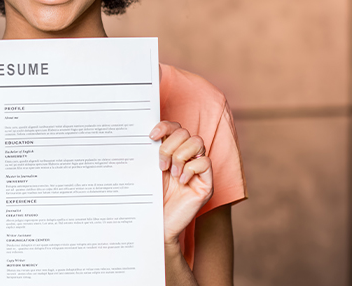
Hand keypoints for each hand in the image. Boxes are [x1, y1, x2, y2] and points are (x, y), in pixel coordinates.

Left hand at [149, 121, 212, 244]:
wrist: (158, 225)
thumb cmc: (152, 198)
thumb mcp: (148, 171)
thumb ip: (151, 152)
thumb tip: (145, 134)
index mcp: (172, 151)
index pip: (175, 127)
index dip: (165, 127)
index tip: (151, 136)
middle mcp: (187, 157)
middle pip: (185, 133)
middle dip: (170, 146)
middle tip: (161, 165)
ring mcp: (198, 169)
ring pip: (197, 142)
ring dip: (180, 156)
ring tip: (172, 173)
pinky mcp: (206, 182)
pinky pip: (205, 162)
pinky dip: (190, 169)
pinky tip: (181, 182)